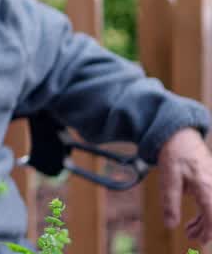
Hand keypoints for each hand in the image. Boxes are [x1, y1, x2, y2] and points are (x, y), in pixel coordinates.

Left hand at [158, 127, 211, 242]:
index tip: (198, 241)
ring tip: (189, 230)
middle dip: (205, 229)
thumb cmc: (174, 155)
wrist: (180, 135)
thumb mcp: (168, 180)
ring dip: (205, 222)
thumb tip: (170, 225)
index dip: (207, 232)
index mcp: (207, 188)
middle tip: (190, 236)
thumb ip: (170, 204)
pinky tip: (193, 217)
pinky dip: (205, 212)